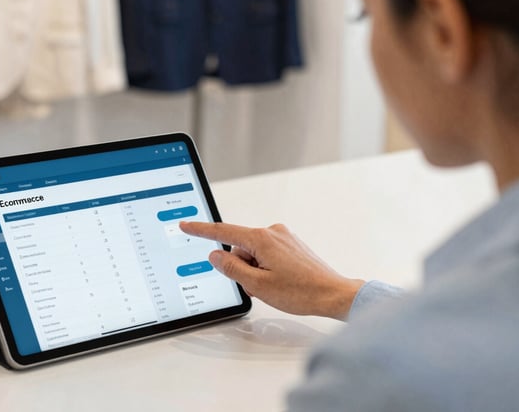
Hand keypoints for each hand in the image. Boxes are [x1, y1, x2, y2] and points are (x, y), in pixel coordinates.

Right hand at [179, 221, 365, 319]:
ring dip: (255, 271)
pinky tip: (280, 282)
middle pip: (240, 249)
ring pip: (253, 254)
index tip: (186, 225)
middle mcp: (272, 232)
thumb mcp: (257, 285)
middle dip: (242, 269)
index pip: (223, 232)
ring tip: (273, 287)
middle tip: (258, 287)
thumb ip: (231, 268)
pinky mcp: (290, 245)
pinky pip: (267, 254)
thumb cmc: (300, 292)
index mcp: (261, 238)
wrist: (332, 294)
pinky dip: (266, 269)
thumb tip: (215, 255)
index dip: (201, 230)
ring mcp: (283, 237)